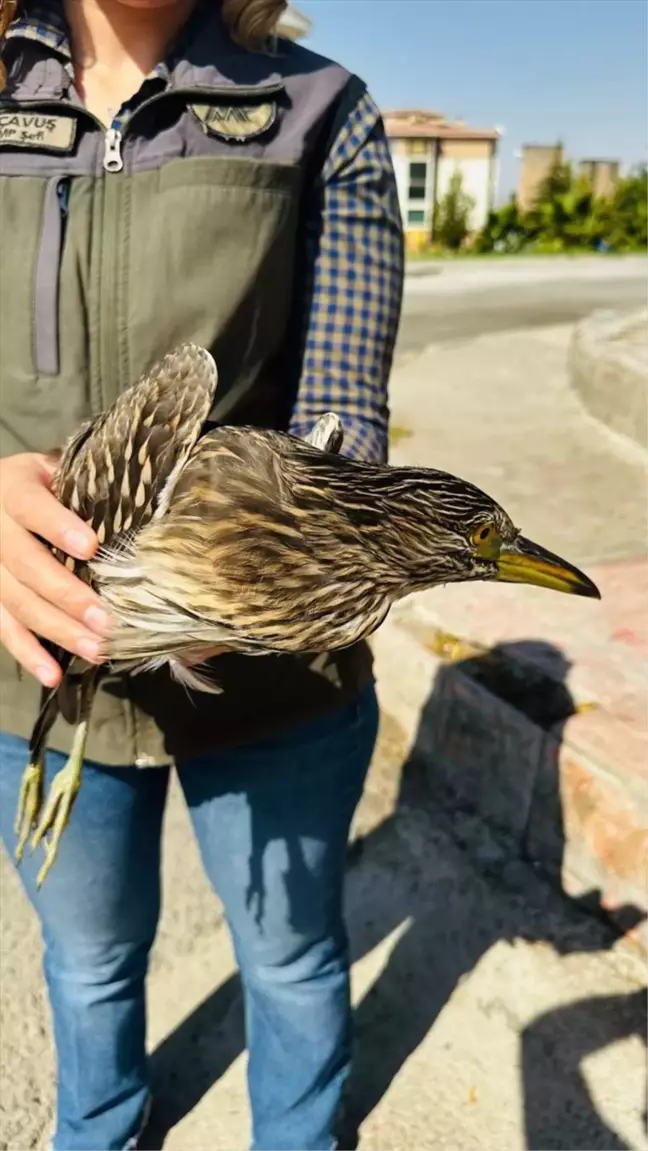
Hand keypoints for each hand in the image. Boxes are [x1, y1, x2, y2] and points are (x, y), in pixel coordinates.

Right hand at [0, 453, 110, 687]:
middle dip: (68, 596)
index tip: (91, 548)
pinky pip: (3, 628)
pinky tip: (53, 675)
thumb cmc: (42, 482)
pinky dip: (27, 654)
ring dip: (56, 630)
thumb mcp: (58, 469)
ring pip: (16, 603)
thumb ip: (88, 485)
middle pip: (26, 565)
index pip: (31, 507)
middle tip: (107, 620)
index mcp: (11, 488)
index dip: (58, 527)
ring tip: (96, 650)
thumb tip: (148, 503)